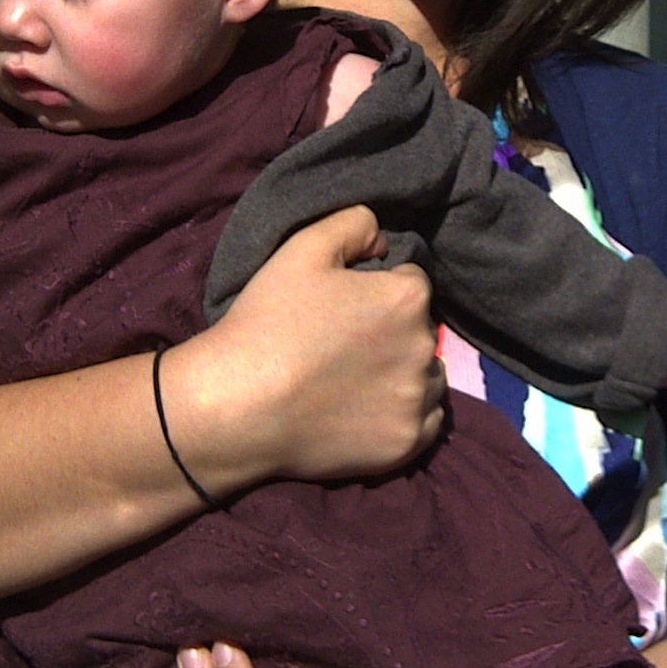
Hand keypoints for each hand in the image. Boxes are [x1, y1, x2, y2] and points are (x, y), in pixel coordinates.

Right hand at [160, 206, 445, 494]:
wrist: (237, 406)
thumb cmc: (268, 321)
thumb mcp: (303, 247)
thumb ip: (354, 223)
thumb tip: (384, 241)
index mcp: (407, 298)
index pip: (412, 282)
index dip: (378, 290)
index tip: (344, 307)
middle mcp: (425, 348)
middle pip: (421, 329)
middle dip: (393, 331)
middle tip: (344, 346)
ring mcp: (417, 401)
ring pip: (429, 375)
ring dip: (406, 372)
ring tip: (357, 380)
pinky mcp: (406, 444)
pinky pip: (429, 422)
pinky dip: (408, 414)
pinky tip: (370, 411)